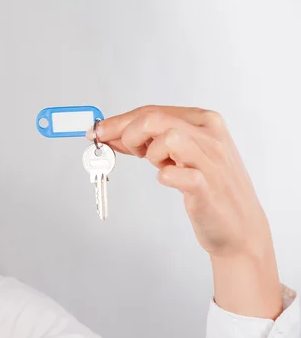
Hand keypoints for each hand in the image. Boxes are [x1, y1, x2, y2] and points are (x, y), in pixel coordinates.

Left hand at [87, 105, 267, 257]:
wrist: (240, 227)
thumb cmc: (208, 187)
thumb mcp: (180, 155)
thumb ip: (151, 141)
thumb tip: (111, 134)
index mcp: (204, 122)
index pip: (152, 111)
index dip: (119, 122)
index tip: (98, 132)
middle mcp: (210, 136)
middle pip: (154, 119)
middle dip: (127, 134)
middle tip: (126, 152)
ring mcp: (211, 162)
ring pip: (168, 138)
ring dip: (152, 153)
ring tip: (160, 166)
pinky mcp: (208, 188)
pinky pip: (177, 174)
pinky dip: (165, 176)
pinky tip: (168, 180)